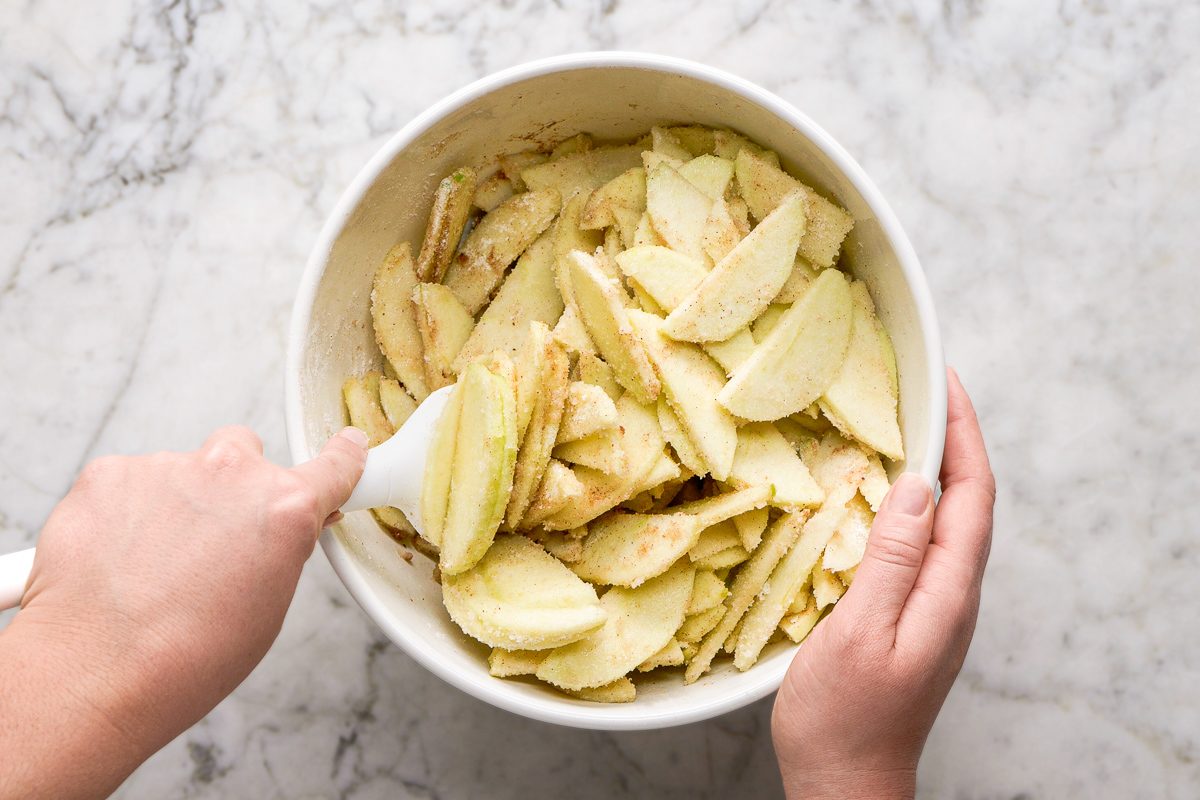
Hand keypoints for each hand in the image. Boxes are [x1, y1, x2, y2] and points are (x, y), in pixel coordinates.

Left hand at [0, 426, 367, 799]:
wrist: (94, 673)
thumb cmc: (185, 659)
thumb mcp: (269, 608)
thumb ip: (283, 548)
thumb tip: (280, 530)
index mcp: (285, 510)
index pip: (334, 465)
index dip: (341, 459)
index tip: (345, 448)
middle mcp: (231, 474)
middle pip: (244, 453)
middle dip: (233, 487)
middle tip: (213, 542)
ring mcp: (166, 467)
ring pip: (182, 470)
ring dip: (175, 503)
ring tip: (153, 567)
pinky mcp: (109, 473)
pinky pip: (129, 481)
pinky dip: (125, 510)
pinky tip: (118, 559)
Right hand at [771, 369, 995, 799]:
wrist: (843, 783)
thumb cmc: (843, 717)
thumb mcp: (859, 630)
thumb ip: (890, 558)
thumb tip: (916, 487)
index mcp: (946, 592)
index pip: (972, 495)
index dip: (963, 434)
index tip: (946, 381)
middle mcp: (951, 595)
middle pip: (968, 503)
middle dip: (953, 440)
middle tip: (924, 389)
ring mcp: (934, 609)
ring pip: (945, 522)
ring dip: (932, 469)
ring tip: (903, 426)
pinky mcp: (911, 619)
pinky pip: (920, 544)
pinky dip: (908, 504)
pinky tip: (877, 496)